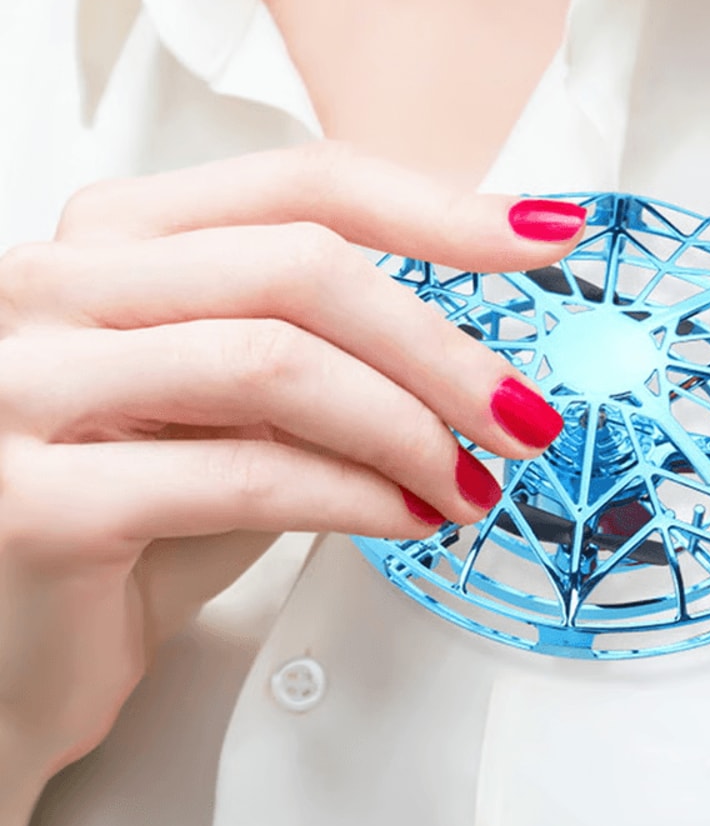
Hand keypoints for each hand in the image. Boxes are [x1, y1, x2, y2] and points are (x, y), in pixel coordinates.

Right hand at [0, 141, 583, 803]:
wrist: (20, 643)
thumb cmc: (140, 514)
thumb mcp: (234, 407)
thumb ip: (321, 353)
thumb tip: (471, 345)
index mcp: (116, 238)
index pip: (303, 183)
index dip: (439, 208)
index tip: (541, 239)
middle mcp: (56, 286)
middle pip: (300, 267)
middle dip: (438, 348)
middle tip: (520, 414)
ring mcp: (26, 385)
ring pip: (275, 361)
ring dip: (407, 428)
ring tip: (469, 483)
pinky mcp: (34, 500)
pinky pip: (244, 476)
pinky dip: (354, 495)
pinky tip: (407, 516)